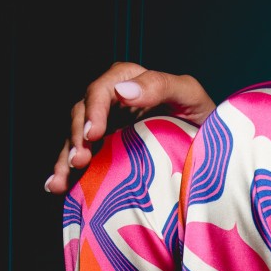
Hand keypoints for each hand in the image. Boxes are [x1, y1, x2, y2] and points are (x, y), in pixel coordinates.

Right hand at [45, 62, 215, 194]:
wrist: (214, 153)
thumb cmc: (205, 119)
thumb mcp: (190, 95)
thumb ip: (160, 85)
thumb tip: (123, 90)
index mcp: (129, 82)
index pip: (102, 90)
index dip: (93, 110)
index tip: (93, 134)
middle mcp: (113, 104)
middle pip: (82, 114)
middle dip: (76, 136)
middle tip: (79, 160)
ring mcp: (108, 130)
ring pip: (76, 139)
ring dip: (64, 159)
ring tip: (60, 181)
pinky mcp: (107, 154)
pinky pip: (82, 161)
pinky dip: (67, 174)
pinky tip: (56, 188)